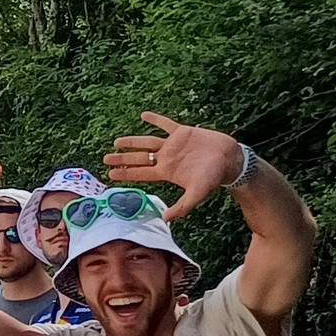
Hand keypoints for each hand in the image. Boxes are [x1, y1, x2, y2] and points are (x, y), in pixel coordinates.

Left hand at [103, 112, 242, 220]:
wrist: (229, 160)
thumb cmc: (213, 177)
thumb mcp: (197, 193)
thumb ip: (182, 206)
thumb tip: (166, 220)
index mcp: (167, 172)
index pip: (141, 173)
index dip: (126, 173)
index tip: (110, 173)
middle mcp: (167, 158)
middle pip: (139, 158)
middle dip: (122, 159)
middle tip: (105, 158)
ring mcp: (173, 145)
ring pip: (148, 142)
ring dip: (132, 141)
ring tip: (116, 141)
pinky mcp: (183, 132)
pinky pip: (166, 124)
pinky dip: (156, 119)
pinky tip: (144, 115)